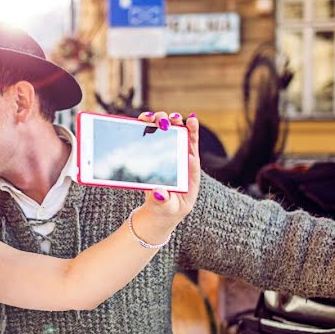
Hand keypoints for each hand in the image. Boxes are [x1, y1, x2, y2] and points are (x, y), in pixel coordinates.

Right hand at [133, 111, 201, 237]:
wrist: (157, 214)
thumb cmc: (166, 212)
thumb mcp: (166, 209)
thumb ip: (163, 202)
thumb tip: (159, 192)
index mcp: (189, 171)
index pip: (192, 148)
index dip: (192, 133)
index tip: (190, 120)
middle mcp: (179, 160)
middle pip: (178, 135)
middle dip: (173, 123)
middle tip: (165, 122)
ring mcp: (166, 157)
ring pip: (164, 134)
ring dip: (158, 122)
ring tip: (150, 118)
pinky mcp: (153, 157)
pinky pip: (151, 139)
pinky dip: (146, 129)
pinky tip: (142, 122)